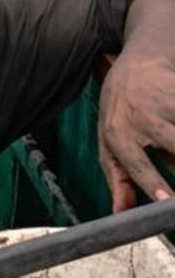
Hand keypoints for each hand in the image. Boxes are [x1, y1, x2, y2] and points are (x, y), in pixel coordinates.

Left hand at [97, 51, 174, 211]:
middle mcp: (140, 117)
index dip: (153, 184)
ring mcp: (164, 100)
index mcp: (118, 134)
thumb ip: (119, 180)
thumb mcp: (110, 143)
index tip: (169, 202)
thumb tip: (120, 215)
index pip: (136, 164)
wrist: (137, 62)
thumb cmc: (121, 112)